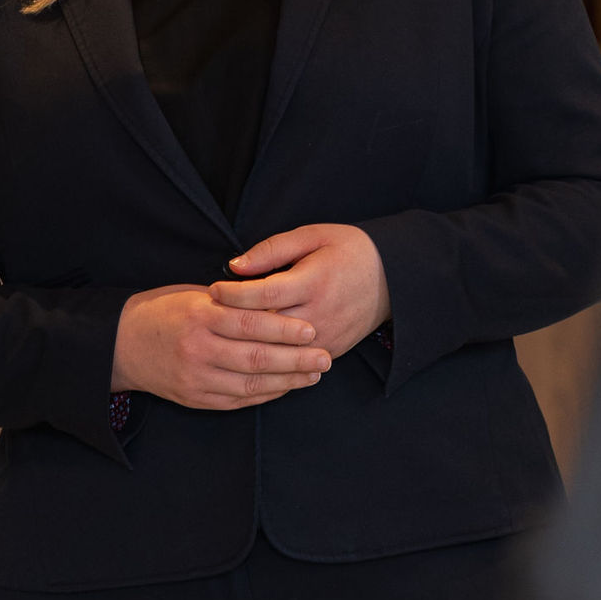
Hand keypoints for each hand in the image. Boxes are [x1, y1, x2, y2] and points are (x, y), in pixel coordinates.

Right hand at [112, 281, 330, 408]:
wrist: (120, 344)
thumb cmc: (163, 311)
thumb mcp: (193, 295)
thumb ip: (231, 303)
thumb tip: (277, 304)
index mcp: (199, 316)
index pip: (251, 323)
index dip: (285, 329)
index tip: (312, 330)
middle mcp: (197, 349)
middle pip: (256, 357)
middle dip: (296, 359)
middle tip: (325, 357)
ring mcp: (196, 378)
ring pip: (251, 383)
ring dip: (288, 380)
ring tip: (314, 374)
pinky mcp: (195, 398)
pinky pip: (238, 399)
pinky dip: (266, 393)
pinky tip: (287, 386)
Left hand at [214, 224, 390, 356]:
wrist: (394, 279)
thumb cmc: (349, 250)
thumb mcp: (313, 236)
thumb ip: (273, 249)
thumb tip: (236, 266)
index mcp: (314, 281)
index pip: (265, 294)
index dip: (235, 294)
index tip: (213, 290)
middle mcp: (320, 314)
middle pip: (266, 327)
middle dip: (233, 323)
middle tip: (206, 318)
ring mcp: (327, 337)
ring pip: (277, 351)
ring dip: (247, 346)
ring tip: (220, 338)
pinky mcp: (331, 351)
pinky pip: (293, 363)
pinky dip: (269, 360)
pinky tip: (247, 354)